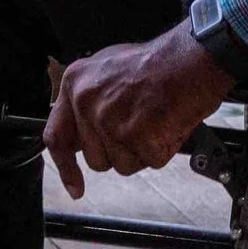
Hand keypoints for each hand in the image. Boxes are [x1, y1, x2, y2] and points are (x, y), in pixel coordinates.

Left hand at [43, 22, 232, 198]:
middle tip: (138, 124)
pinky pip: (148, 162)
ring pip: (122, 165)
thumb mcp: (106, 70)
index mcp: (76, 84)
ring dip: (141, 153)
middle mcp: (87, 103)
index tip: (74, 187)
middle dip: (118, 152)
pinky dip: (162, 150)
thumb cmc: (157, 63)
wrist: (190, 61)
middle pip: (96, 159)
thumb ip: (88, 101)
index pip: (57, 137)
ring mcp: (110, 122)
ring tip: (153, 121)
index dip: (65, 167)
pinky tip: (165, 125)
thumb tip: (83, 130)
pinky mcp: (136, 137)